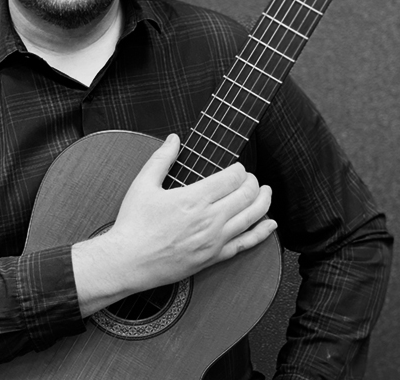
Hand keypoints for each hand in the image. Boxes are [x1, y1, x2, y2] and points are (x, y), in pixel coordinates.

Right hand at [72, 134, 275, 315]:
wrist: (129, 261)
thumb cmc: (133, 223)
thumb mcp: (143, 184)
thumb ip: (161, 158)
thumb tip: (174, 138)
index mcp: (194, 198)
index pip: (232, 178)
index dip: (239, 169)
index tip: (236, 167)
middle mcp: (210, 218)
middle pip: (246, 195)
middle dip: (252, 182)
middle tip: (250, 177)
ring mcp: (215, 240)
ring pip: (252, 217)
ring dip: (263, 201)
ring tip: (266, 191)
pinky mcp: (214, 257)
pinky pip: (247, 244)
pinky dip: (263, 232)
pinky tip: (270, 224)